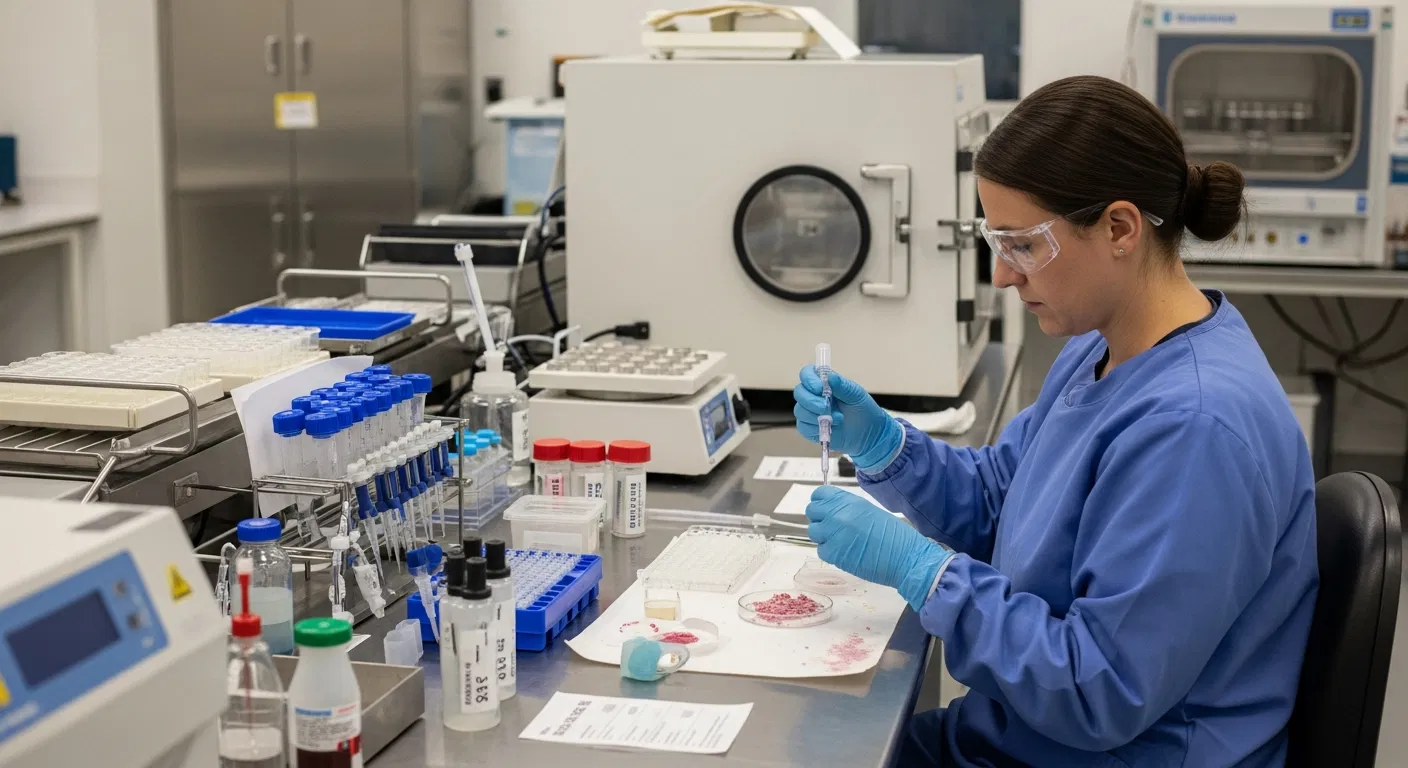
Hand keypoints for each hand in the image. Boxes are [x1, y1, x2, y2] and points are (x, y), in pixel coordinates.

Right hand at [793, 366, 902, 472]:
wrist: (869, 433)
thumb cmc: (863, 410)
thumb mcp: (856, 394)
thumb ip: (842, 385)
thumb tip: (830, 376)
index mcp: (823, 383)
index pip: (806, 374)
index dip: (809, 379)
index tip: (820, 387)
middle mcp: (813, 396)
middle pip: (799, 393)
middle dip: (812, 401)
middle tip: (827, 407)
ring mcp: (809, 412)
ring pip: (800, 411)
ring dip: (817, 416)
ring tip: (838, 419)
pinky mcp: (809, 429)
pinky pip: (803, 427)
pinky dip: (816, 428)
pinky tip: (831, 428)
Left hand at [806, 486, 952, 609]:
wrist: (905, 557)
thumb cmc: (894, 535)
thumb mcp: (869, 511)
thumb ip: (848, 509)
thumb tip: (832, 512)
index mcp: (848, 501)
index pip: (819, 494)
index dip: (821, 502)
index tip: (826, 509)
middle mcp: (837, 514)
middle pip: (812, 511)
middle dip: (819, 519)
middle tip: (832, 528)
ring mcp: (833, 534)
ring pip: (814, 532)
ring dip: (824, 536)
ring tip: (840, 541)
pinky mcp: (833, 554)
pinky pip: (821, 550)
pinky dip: (830, 552)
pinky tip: (845, 552)